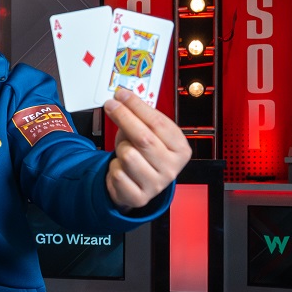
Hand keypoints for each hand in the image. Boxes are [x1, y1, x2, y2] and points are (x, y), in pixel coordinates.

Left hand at [102, 88, 191, 209]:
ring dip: (120, 149)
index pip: (158, 122)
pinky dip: (114, 167)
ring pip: (128, 155)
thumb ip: (140, 117)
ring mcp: (157, 184)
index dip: (137, 106)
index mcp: (180, 149)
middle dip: (124, 117)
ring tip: (125, 151)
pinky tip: (122, 168)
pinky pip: (118, 174)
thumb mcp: (148, 133)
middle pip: (144, 138)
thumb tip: (123, 98)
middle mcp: (172, 167)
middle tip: (111, 105)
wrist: (138, 184)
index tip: (121, 94)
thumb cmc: (144, 154)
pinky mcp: (139, 197)